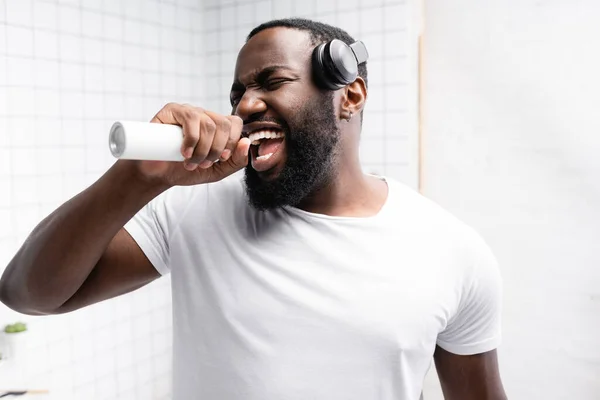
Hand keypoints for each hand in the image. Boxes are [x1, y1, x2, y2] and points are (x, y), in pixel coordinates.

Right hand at [131, 103, 250, 186]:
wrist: (158, 174)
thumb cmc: (186, 171)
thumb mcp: (217, 171)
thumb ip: (236, 162)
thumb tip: (246, 142)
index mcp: (217, 127)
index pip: (235, 123)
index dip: (232, 142)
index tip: (222, 159)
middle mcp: (205, 116)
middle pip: (223, 124)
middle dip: (216, 149)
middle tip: (203, 164)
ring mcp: (189, 111)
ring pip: (209, 124)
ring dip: (202, 149)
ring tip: (190, 162)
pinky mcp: (172, 110)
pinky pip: (191, 119)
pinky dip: (191, 140)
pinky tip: (184, 153)